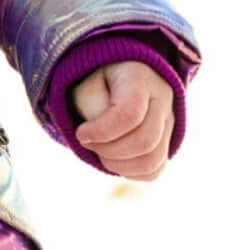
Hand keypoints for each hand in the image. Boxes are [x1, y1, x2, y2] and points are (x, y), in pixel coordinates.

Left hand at [71, 61, 174, 180]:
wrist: (115, 77)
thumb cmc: (96, 80)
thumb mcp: (86, 83)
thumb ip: (92, 107)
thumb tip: (101, 140)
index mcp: (140, 79)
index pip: (130, 114)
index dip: (102, 131)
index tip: (81, 133)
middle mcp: (162, 101)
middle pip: (145, 141)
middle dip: (108, 151)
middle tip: (87, 143)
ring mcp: (168, 123)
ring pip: (152, 161)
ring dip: (118, 166)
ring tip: (99, 152)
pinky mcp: (166, 142)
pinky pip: (154, 171)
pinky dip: (130, 173)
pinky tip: (113, 160)